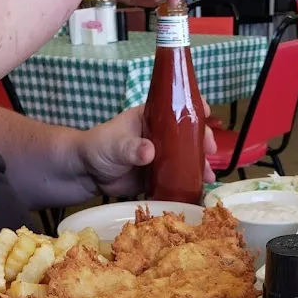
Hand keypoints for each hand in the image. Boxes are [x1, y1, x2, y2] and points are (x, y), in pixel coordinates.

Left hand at [77, 102, 215, 197]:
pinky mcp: (158, 177)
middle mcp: (160, 136)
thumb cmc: (99, 147)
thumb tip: (150, 152)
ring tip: (210, 176)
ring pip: (185, 159)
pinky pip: (176, 179)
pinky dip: (187, 184)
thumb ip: (131, 147)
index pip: (176, 107)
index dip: (193, 107)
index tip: (206, 112)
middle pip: (187, 135)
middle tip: (210, 151)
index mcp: (151, 118)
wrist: (87, 174)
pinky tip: (198, 190)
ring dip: (199, 166)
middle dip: (202, 142)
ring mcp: (160, 157)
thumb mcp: (114, 144)